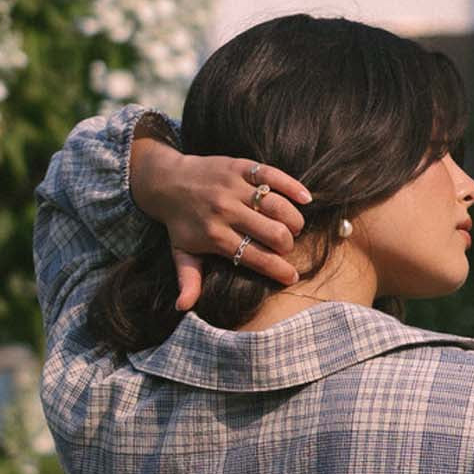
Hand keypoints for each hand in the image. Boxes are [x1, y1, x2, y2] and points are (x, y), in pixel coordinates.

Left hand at [129, 137, 311, 310]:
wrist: (166, 181)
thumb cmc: (180, 223)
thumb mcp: (181, 253)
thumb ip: (188, 280)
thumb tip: (183, 307)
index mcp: (215, 236)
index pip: (256, 257)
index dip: (278, 270)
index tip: (291, 277)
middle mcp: (226, 211)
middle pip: (272, 232)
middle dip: (287, 245)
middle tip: (286, 247)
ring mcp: (234, 187)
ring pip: (277, 205)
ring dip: (293, 220)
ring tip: (294, 228)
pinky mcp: (240, 166)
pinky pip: (272, 175)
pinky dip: (292, 186)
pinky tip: (306, 199)